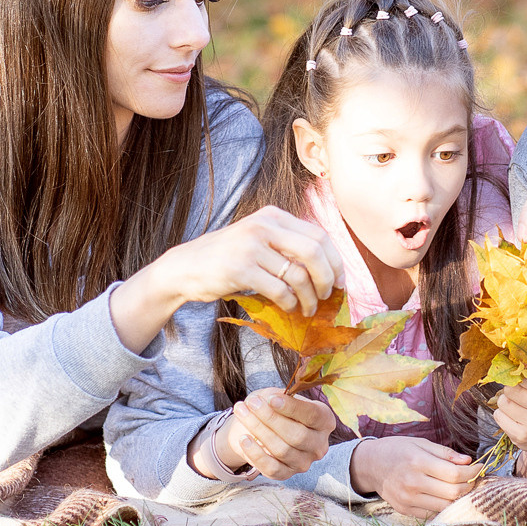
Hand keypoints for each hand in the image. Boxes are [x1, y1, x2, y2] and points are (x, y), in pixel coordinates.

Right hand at [112, 206, 344, 351]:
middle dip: (327, 279)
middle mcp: (264, 226)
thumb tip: (329, 270)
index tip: (340, 282)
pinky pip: (280, 290)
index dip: (336, 262)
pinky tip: (288, 307)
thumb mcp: (258, 239)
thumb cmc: (228, 257)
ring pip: (298, 275)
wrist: (186, 267)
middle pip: (314, 252)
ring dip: (309, 298)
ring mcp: (251, 246)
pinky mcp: (241, 269)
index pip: (319, 235)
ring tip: (307, 309)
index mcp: (273, 216)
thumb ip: (287, 246)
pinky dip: (290, 303)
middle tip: (327, 296)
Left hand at [214, 389, 335, 479]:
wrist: (263, 428)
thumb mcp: (279, 396)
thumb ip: (278, 397)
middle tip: (252, 403)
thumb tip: (270, 400)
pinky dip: (255, 453)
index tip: (271, 399)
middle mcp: (319, 444)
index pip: (313, 416)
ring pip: (282, 450)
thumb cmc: (276, 409)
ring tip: (242, 413)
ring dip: (258, 430)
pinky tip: (244, 439)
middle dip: (271, 418)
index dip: (292, 407)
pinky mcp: (287, 474)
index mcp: (324, 421)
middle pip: (298, 435)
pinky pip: (271, 468)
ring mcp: (304, 462)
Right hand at [350, 436, 478, 518]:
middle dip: (469, 486)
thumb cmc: (397, 450)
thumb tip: (468, 461)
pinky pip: (433, 514)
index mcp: (417, 462)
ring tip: (463, 488)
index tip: (479, 467)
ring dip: (459, 498)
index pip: (454, 474)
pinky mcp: (405, 510)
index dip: (472, 472)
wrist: (371, 465)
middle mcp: (412, 482)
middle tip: (473, 479)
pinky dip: (444, 506)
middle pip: (453, 492)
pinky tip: (447, 496)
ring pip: (445, 506)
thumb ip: (444, 453)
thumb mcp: (420, 443)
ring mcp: (408, 499)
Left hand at [495, 381, 526, 480]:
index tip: (524, 384)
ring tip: (516, 407)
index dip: (522, 380)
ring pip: (503, 402)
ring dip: (505, 402)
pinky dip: (502, 414)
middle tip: (518, 396)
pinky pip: (498, 416)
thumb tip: (516, 366)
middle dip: (511, 390)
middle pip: (511, 390)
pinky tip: (513, 418)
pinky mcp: (519, 437)